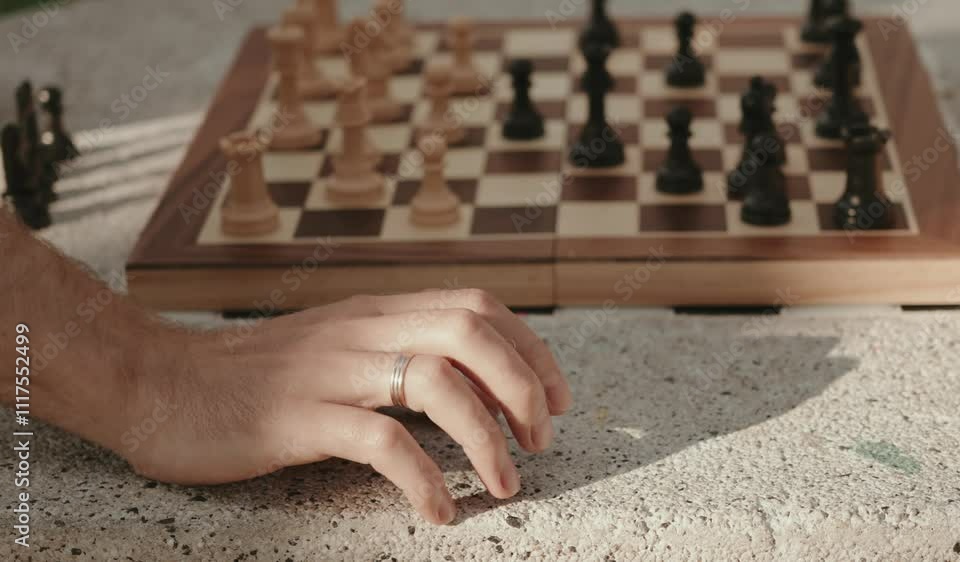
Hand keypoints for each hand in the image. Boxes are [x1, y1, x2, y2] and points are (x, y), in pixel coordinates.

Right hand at [115, 289, 571, 523]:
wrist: (161, 383)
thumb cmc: (254, 374)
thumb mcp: (336, 345)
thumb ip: (395, 350)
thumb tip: (470, 382)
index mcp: (376, 310)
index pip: (477, 305)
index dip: (530, 348)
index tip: (555, 397)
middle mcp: (362, 329)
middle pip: (471, 331)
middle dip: (524, 384)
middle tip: (541, 439)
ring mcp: (331, 370)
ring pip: (437, 382)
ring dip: (486, 436)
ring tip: (505, 482)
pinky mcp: (299, 417)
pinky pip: (381, 442)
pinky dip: (422, 479)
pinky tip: (438, 511)